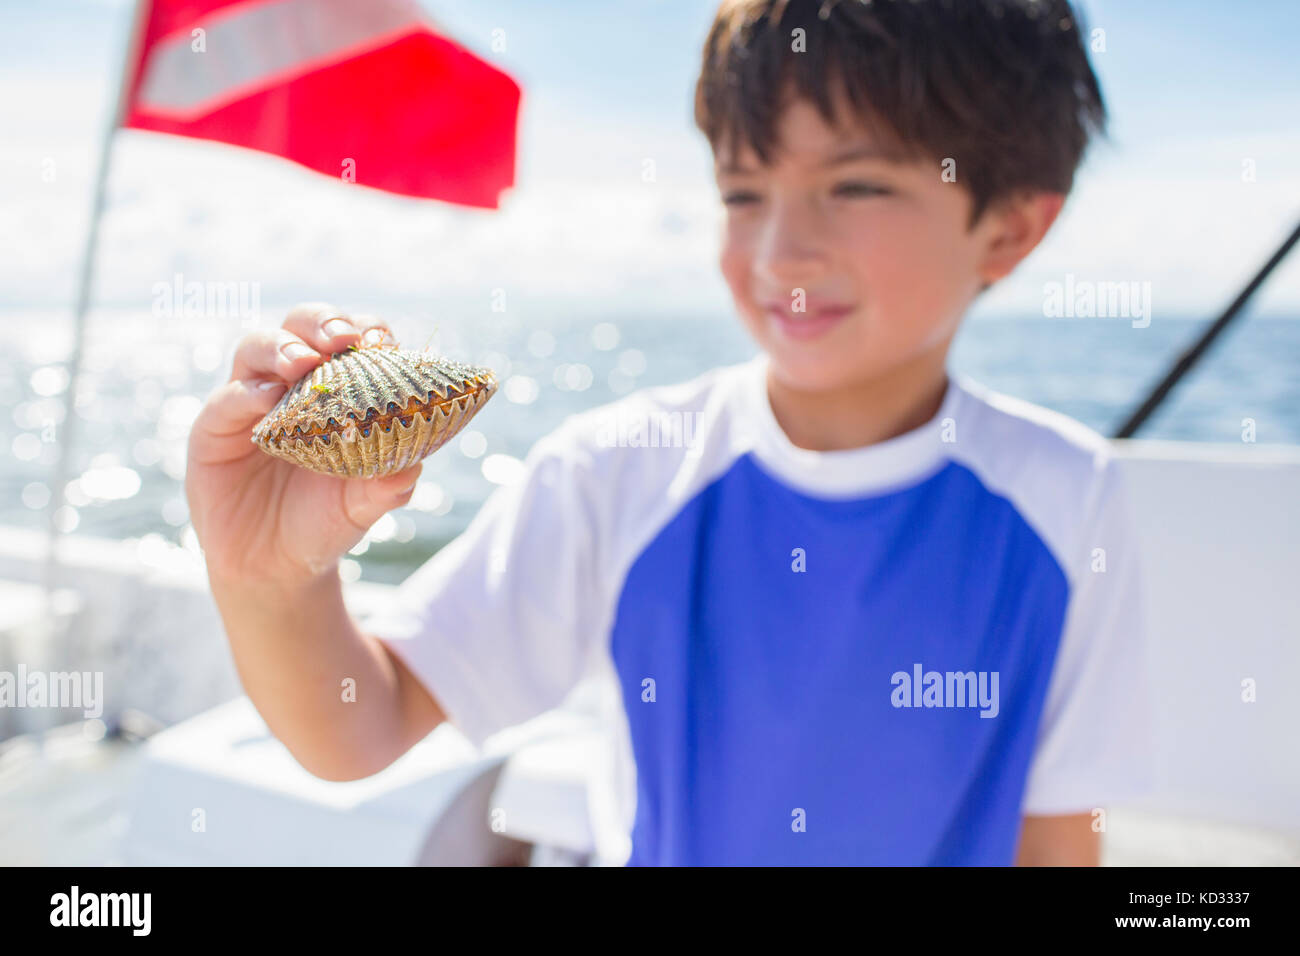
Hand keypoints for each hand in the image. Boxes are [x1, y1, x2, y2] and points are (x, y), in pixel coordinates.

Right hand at [186, 303, 421, 586]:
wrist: (278, 566)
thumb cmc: (326, 520)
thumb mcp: (364, 505)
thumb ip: (389, 484)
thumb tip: (413, 466)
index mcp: (337, 388)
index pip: (353, 341)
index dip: (368, 332)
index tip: (384, 342)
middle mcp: (292, 383)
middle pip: (302, 326)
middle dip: (323, 323)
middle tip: (342, 339)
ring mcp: (249, 400)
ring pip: (258, 347)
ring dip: (283, 347)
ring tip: (303, 363)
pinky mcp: (214, 428)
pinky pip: (227, 399)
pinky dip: (247, 392)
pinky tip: (268, 399)